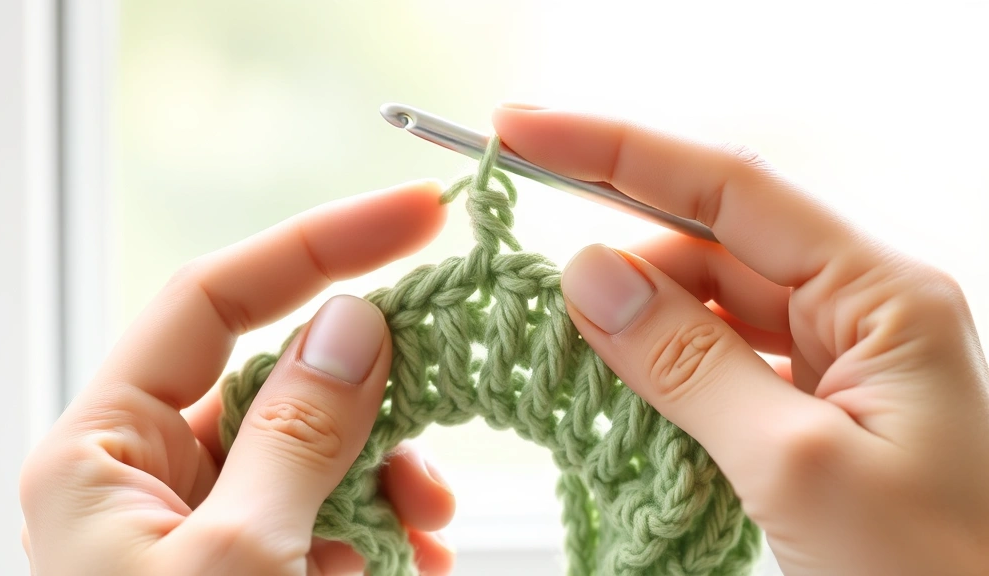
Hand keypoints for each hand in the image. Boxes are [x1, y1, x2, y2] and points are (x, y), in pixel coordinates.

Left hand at [19, 181, 455, 575]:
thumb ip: (296, 437)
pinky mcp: (250, 558)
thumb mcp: (238, 559)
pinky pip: (327, 508)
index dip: (318, 242)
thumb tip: (356, 322)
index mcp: (102, 453)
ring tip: (432, 520)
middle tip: (446, 393)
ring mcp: (202, 517)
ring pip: (318, 445)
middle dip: (378, 392)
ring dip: (391, 471)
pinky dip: (383, 521)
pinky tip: (419, 551)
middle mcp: (149, 472)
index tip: (418, 213)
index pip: (211, 299)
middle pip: (281, 376)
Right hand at [493, 105, 988, 574]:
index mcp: (881, 296)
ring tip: (568, 354)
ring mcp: (833, 362)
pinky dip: (657, 372)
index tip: (525, 132)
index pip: (729, 190)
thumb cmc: (933, 574)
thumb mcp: (796, 465)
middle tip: (534, 290)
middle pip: (712, 245)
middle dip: (620, 257)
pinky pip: (715, 363)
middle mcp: (858, 311)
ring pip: (706, 306)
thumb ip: (688, 362)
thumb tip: (591, 276)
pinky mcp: (806, 409)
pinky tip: (618, 389)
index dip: (618, 151)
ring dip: (633, 323)